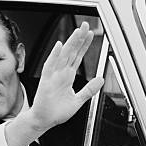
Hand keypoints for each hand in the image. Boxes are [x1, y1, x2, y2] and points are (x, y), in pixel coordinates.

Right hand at [5, 22, 103, 145]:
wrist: (44, 121)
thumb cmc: (56, 112)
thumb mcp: (78, 100)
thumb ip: (89, 90)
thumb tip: (100, 79)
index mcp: (67, 76)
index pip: (77, 56)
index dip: (84, 45)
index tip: (90, 34)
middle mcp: (60, 73)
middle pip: (71, 52)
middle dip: (78, 39)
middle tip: (85, 25)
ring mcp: (53, 76)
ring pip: (62, 55)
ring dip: (69, 43)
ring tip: (77, 32)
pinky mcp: (46, 81)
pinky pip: (50, 66)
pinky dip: (54, 56)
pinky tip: (59, 46)